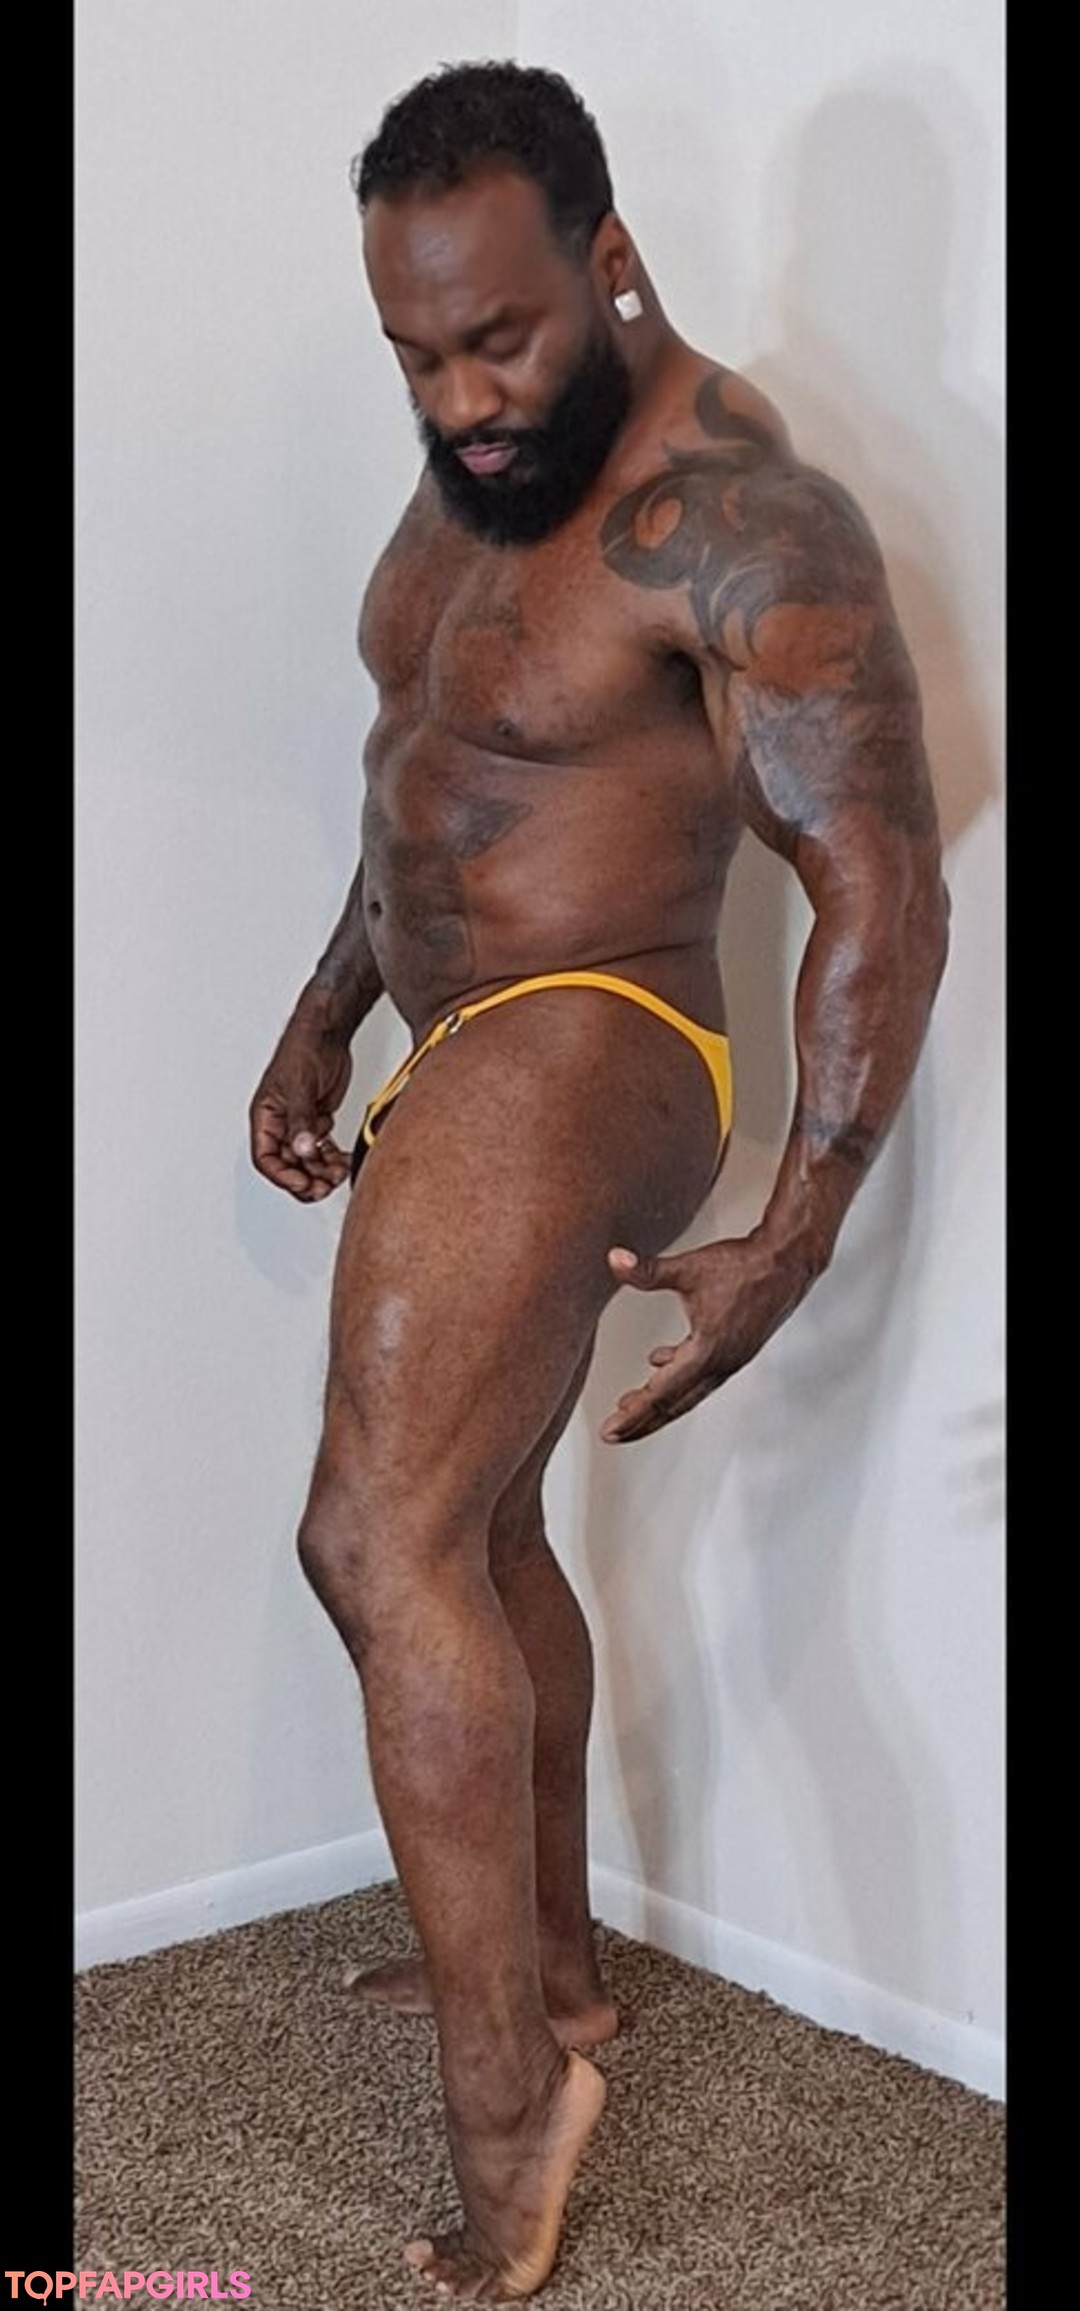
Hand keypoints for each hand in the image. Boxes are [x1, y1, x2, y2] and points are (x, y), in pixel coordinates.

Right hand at [249, 1014, 353, 1201]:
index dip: (283, 1176)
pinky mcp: (318, 1120)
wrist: (327, 1032)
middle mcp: (280, 1123)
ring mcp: (300, 1123)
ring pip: (306, 1161)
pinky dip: (332, 1159)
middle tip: (324, 1187)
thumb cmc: (303, 1048)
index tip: (303, 1183)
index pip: (265, 1158)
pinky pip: (322, 1150)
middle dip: (305, 1179)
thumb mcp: (299, 1087)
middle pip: (287, 1165)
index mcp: (265, 1117)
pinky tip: (343, 1162)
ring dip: (321, 1172)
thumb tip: (302, 1151)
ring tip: (338, 1174)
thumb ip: (300, 1121)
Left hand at [600, 1236, 809, 1441]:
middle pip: (675, 1404)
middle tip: (615, 1433)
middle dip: (642, 1421)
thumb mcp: (688, 1268)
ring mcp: (731, 1359)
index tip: (612, 1429)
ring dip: (660, 1403)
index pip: (662, 1393)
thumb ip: (647, 1271)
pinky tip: (661, 1362)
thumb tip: (616, 1261)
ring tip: (634, 1408)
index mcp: (707, 1351)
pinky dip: (678, 1377)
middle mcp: (721, 1363)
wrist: (787, 1261)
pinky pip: (702, 1375)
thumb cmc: (746, 1266)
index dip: (633, 1414)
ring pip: (689, 1392)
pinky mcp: (737, 1349)